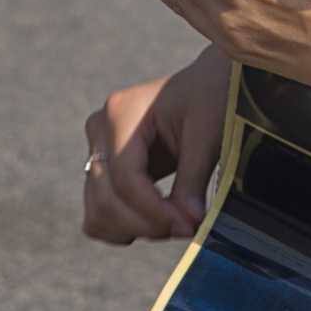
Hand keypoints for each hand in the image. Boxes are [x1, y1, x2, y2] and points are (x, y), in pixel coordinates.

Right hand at [81, 45, 230, 243]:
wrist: (211, 81)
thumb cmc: (212, 95)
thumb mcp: (208, 133)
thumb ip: (193, 180)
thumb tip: (188, 224)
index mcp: (121, 112)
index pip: (126, 179)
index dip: (155, 212)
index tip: (190, 225)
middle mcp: (100, 129)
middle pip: (106, 200)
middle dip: (147, 223)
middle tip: (188, 227)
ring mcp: (98, 149)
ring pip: (98, 213)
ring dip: (135, 228)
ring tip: (176, 223)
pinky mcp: (106, 169)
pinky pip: (101, 213)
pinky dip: (126, 226)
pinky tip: (159, 220)